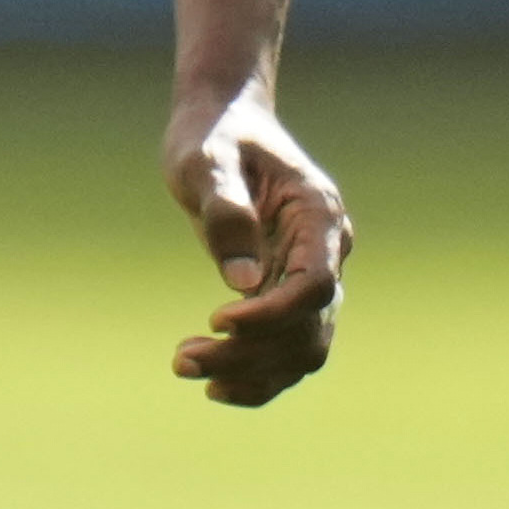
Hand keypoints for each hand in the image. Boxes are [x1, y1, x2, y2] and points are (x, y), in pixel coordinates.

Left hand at [163, 77, 346, 406]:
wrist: (221, 123)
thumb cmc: (213, 134)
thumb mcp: (206, 160)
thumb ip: (225, 212)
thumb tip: (241, 282)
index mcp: (318, 214)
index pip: (315, 284)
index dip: (272, 315)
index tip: (217, 320)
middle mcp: (326, 250)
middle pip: (308, 327)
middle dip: (249, 353)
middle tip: (182, 357)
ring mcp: (312, 274)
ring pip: (302, 348)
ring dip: (250, 370)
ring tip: (184, 364)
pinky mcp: (288, 291)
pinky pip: (287, 348)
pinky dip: (258, 374)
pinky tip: (213, 385)